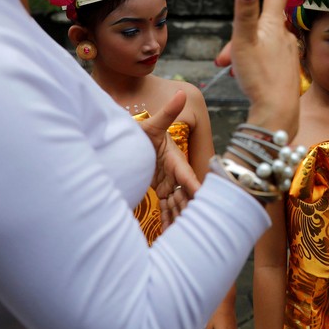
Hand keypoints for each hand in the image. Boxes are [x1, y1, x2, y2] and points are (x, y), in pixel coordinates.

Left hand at [140, 91, 198, 226]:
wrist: (126, 140)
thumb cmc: (140, 130)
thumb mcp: (152, 124)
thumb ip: (167, 112)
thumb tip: (181, 92)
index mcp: (175, 159)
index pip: (188, 176)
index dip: (196, 186)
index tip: (203, 197)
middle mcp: (174, 173)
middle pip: (185, 194)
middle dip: (191, 209)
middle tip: (197, 226)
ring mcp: (167, 183)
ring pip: (177, 204)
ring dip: (180, 218)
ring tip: (185, 236)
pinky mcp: (158, 189)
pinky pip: (165, 207)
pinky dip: (168, 218)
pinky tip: (170, 234)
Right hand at [215, 0, 300, 139]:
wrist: (277, 112)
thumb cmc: (259, 78)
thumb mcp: (244, 42)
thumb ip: (244, 13)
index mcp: (273, 25)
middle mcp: (285, 35)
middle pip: (257, 24)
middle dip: (237, 38)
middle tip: (221, 60)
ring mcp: (288, 51)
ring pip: (258, 43)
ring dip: (240, 53)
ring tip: (231, 70)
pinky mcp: (287, 67)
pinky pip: (265, 57)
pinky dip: (250, 63)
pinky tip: (245, 77)